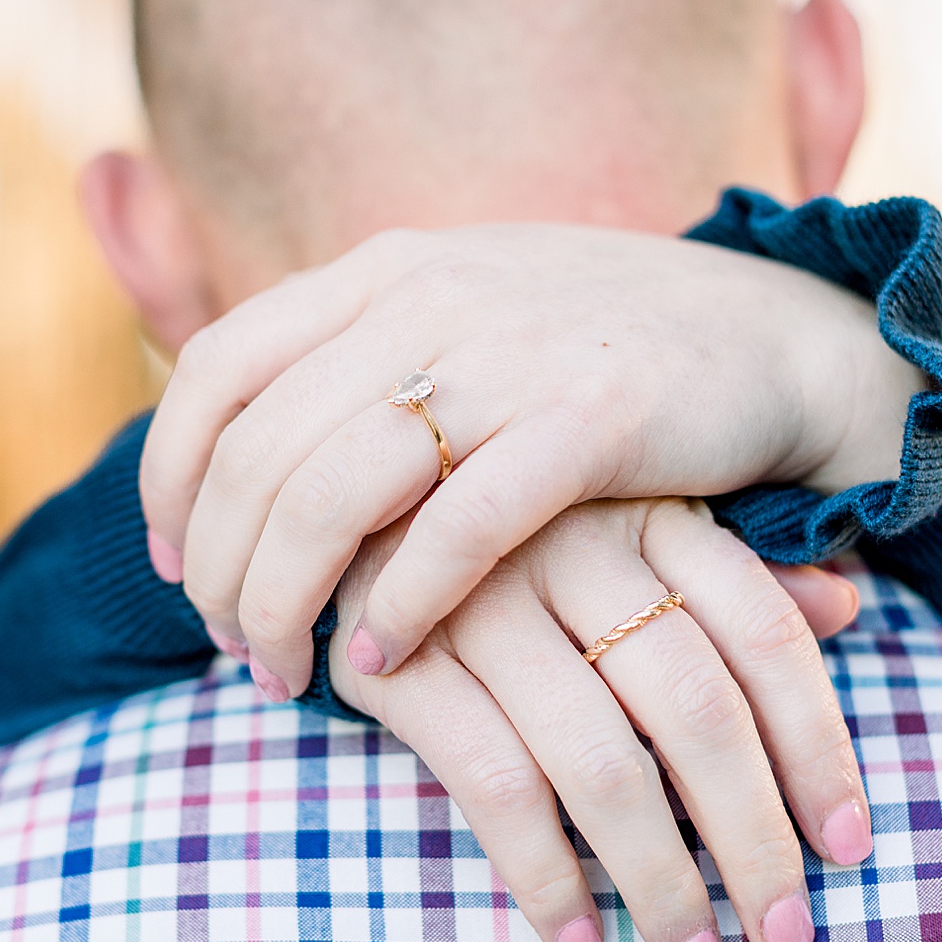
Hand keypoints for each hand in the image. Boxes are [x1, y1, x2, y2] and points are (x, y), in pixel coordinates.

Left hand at [142, 223, 922, 696]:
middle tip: (229, 647)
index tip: (171, 559)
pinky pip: (455, 530)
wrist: (774, 335)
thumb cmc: (600, 349)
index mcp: (386, 269)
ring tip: (284, 672)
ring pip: (331, 495)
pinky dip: (400, 607)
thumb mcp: (466, 314)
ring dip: (284, 601)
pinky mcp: (590, 418)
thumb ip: (362, 358)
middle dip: (218, 569)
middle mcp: (429, 296)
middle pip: (257, 450)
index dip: (168, 475)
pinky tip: (382, 661)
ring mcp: (508, 351)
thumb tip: (246, 451)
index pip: (217, 367)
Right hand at [321, 496, 872, 941]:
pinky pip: (493, 786)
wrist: (348, 490)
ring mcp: (482, 603)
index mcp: (650, 514)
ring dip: (659, 882)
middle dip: (752, 839)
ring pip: (603, 764)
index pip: (764, 634)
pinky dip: (544, 876)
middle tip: (783, 934)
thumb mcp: (635, 524)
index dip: (817, 745)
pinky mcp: (401, 659)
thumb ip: (737, 571)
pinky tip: (580, 938)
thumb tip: (847, 609)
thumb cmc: (522, 530)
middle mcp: (574, 549)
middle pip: (697, 711)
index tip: (846, 844)